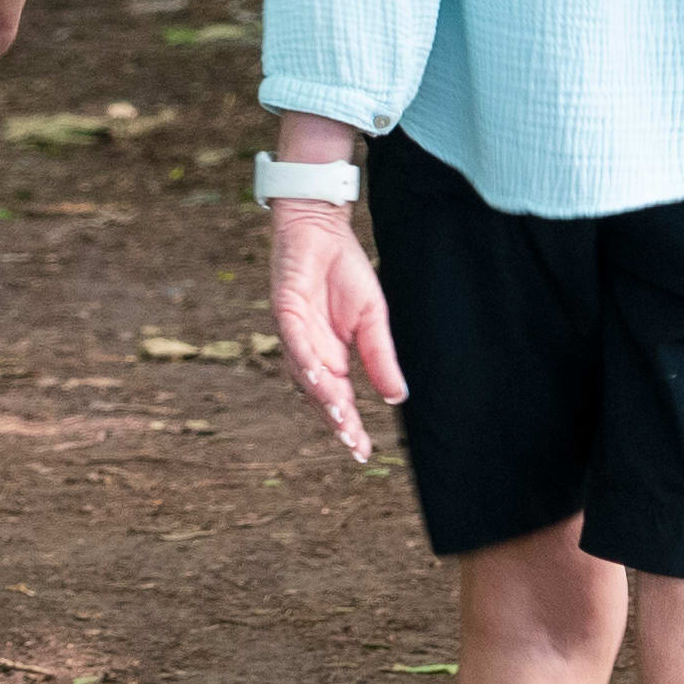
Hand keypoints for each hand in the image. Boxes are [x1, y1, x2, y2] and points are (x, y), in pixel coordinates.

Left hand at [268, 199, 404, 464]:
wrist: (322, 230)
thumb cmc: (345, 274)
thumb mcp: (373, 320)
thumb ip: (380, 358)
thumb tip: (397, 398)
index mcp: (330, 358)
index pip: (339, 400)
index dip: (349, 425)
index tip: (363, 453)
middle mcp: (309, 352)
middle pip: (320, 396)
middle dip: (337, 421)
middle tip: (354, 446)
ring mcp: (294, 333)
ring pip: (305, 374)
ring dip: (323, 397)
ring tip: (341, 421)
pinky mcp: (285, 309)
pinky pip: (294, 340)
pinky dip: (306, 360)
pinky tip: (319, 377)